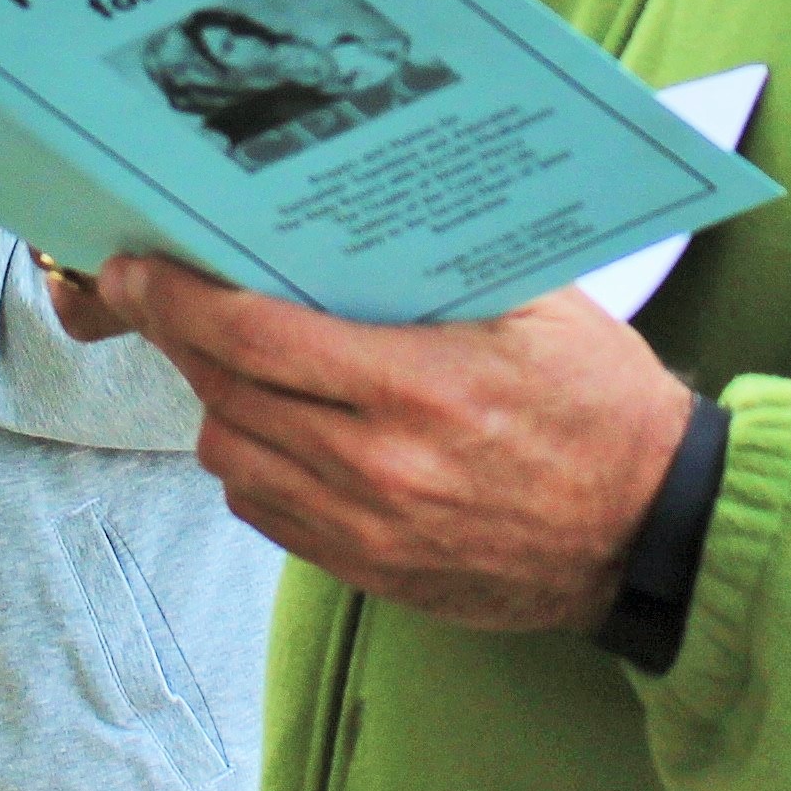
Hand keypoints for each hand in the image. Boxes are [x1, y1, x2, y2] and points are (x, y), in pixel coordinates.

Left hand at [70, 251, 693, 632]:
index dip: (179, 297)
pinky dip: (253, 464)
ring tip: (226, 360)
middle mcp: (379, 462)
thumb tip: (335, 219)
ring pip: (232, 455)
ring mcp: (369, 526)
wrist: (652, 532)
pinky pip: (265, 511)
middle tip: (154, 294)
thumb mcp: (537, 308)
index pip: (254, 332)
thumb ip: (435, 271)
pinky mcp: (370, 570)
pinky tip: (275, 428)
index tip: (138, 267)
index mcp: (418, 384)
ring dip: (215, 402)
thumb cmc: (601, 407)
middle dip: (178, 335)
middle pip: (225, 390)